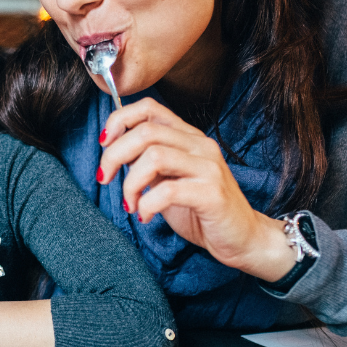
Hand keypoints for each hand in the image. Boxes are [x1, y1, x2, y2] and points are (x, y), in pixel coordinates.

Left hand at [100, 98, 293, 281]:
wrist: (242, 238)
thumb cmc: (201, 210)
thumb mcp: (167, 180)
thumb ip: (146, 163)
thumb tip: (114, 153)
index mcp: (188, 136)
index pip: (149, 108)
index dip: (119, 120)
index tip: (104, 144)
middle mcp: (200, 145)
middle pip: (145, 131)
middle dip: (114, 155)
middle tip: (106, 178)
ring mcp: (208, 167)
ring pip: (154, 156)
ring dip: (130, 182)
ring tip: (130, 203)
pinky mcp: (212, 193)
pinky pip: (167, 190)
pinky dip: (146, 204)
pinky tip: (145, 216)